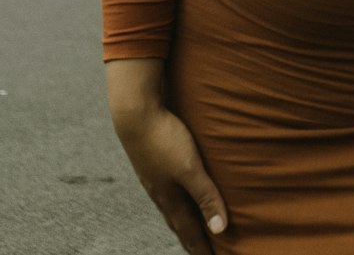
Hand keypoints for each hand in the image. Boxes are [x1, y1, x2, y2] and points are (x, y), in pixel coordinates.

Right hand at [113, 102, 227, 253]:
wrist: (134, 112)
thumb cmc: (163, 139)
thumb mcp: (190, 168)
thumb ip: (205, 196)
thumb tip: (220, 229)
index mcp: (170, 199)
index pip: (189, 231)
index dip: (201, 248)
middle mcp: (160, 192)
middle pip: (179, 223)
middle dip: (191, 238)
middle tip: (201, 251)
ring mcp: (154, 177)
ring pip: (172, 205)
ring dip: (184, 218)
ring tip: (191, 224)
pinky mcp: (152, 161)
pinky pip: (168, 188)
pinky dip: (178, 197)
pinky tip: (178, 188)